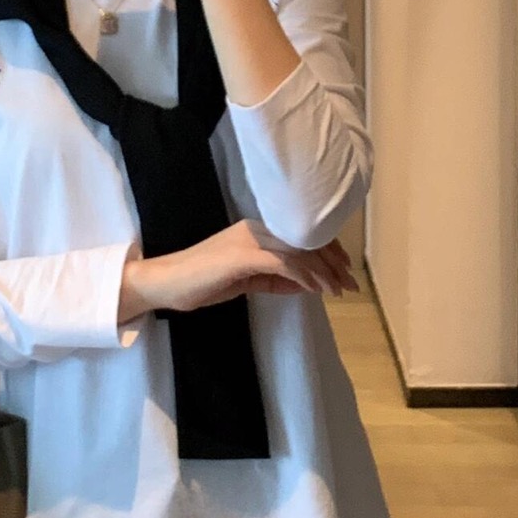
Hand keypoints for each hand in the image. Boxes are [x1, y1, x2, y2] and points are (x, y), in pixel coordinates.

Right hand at [118, 220, 359, 323]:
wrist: (167, 282)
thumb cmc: (203, 282)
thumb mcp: (248, 281)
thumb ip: (277, 280)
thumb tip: (309, 284)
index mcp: (258, 230)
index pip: (301, 235)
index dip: (328, 252)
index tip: (344, 271)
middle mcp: (257, 228)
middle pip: (306, 240)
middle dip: (333, 262)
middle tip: (351, 284)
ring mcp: (250, 240)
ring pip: (299, 250)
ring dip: (324, 271)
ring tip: (339, 289)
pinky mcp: (243, 256)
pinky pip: (284, 263)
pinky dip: (305, 276)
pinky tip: (317, 289)